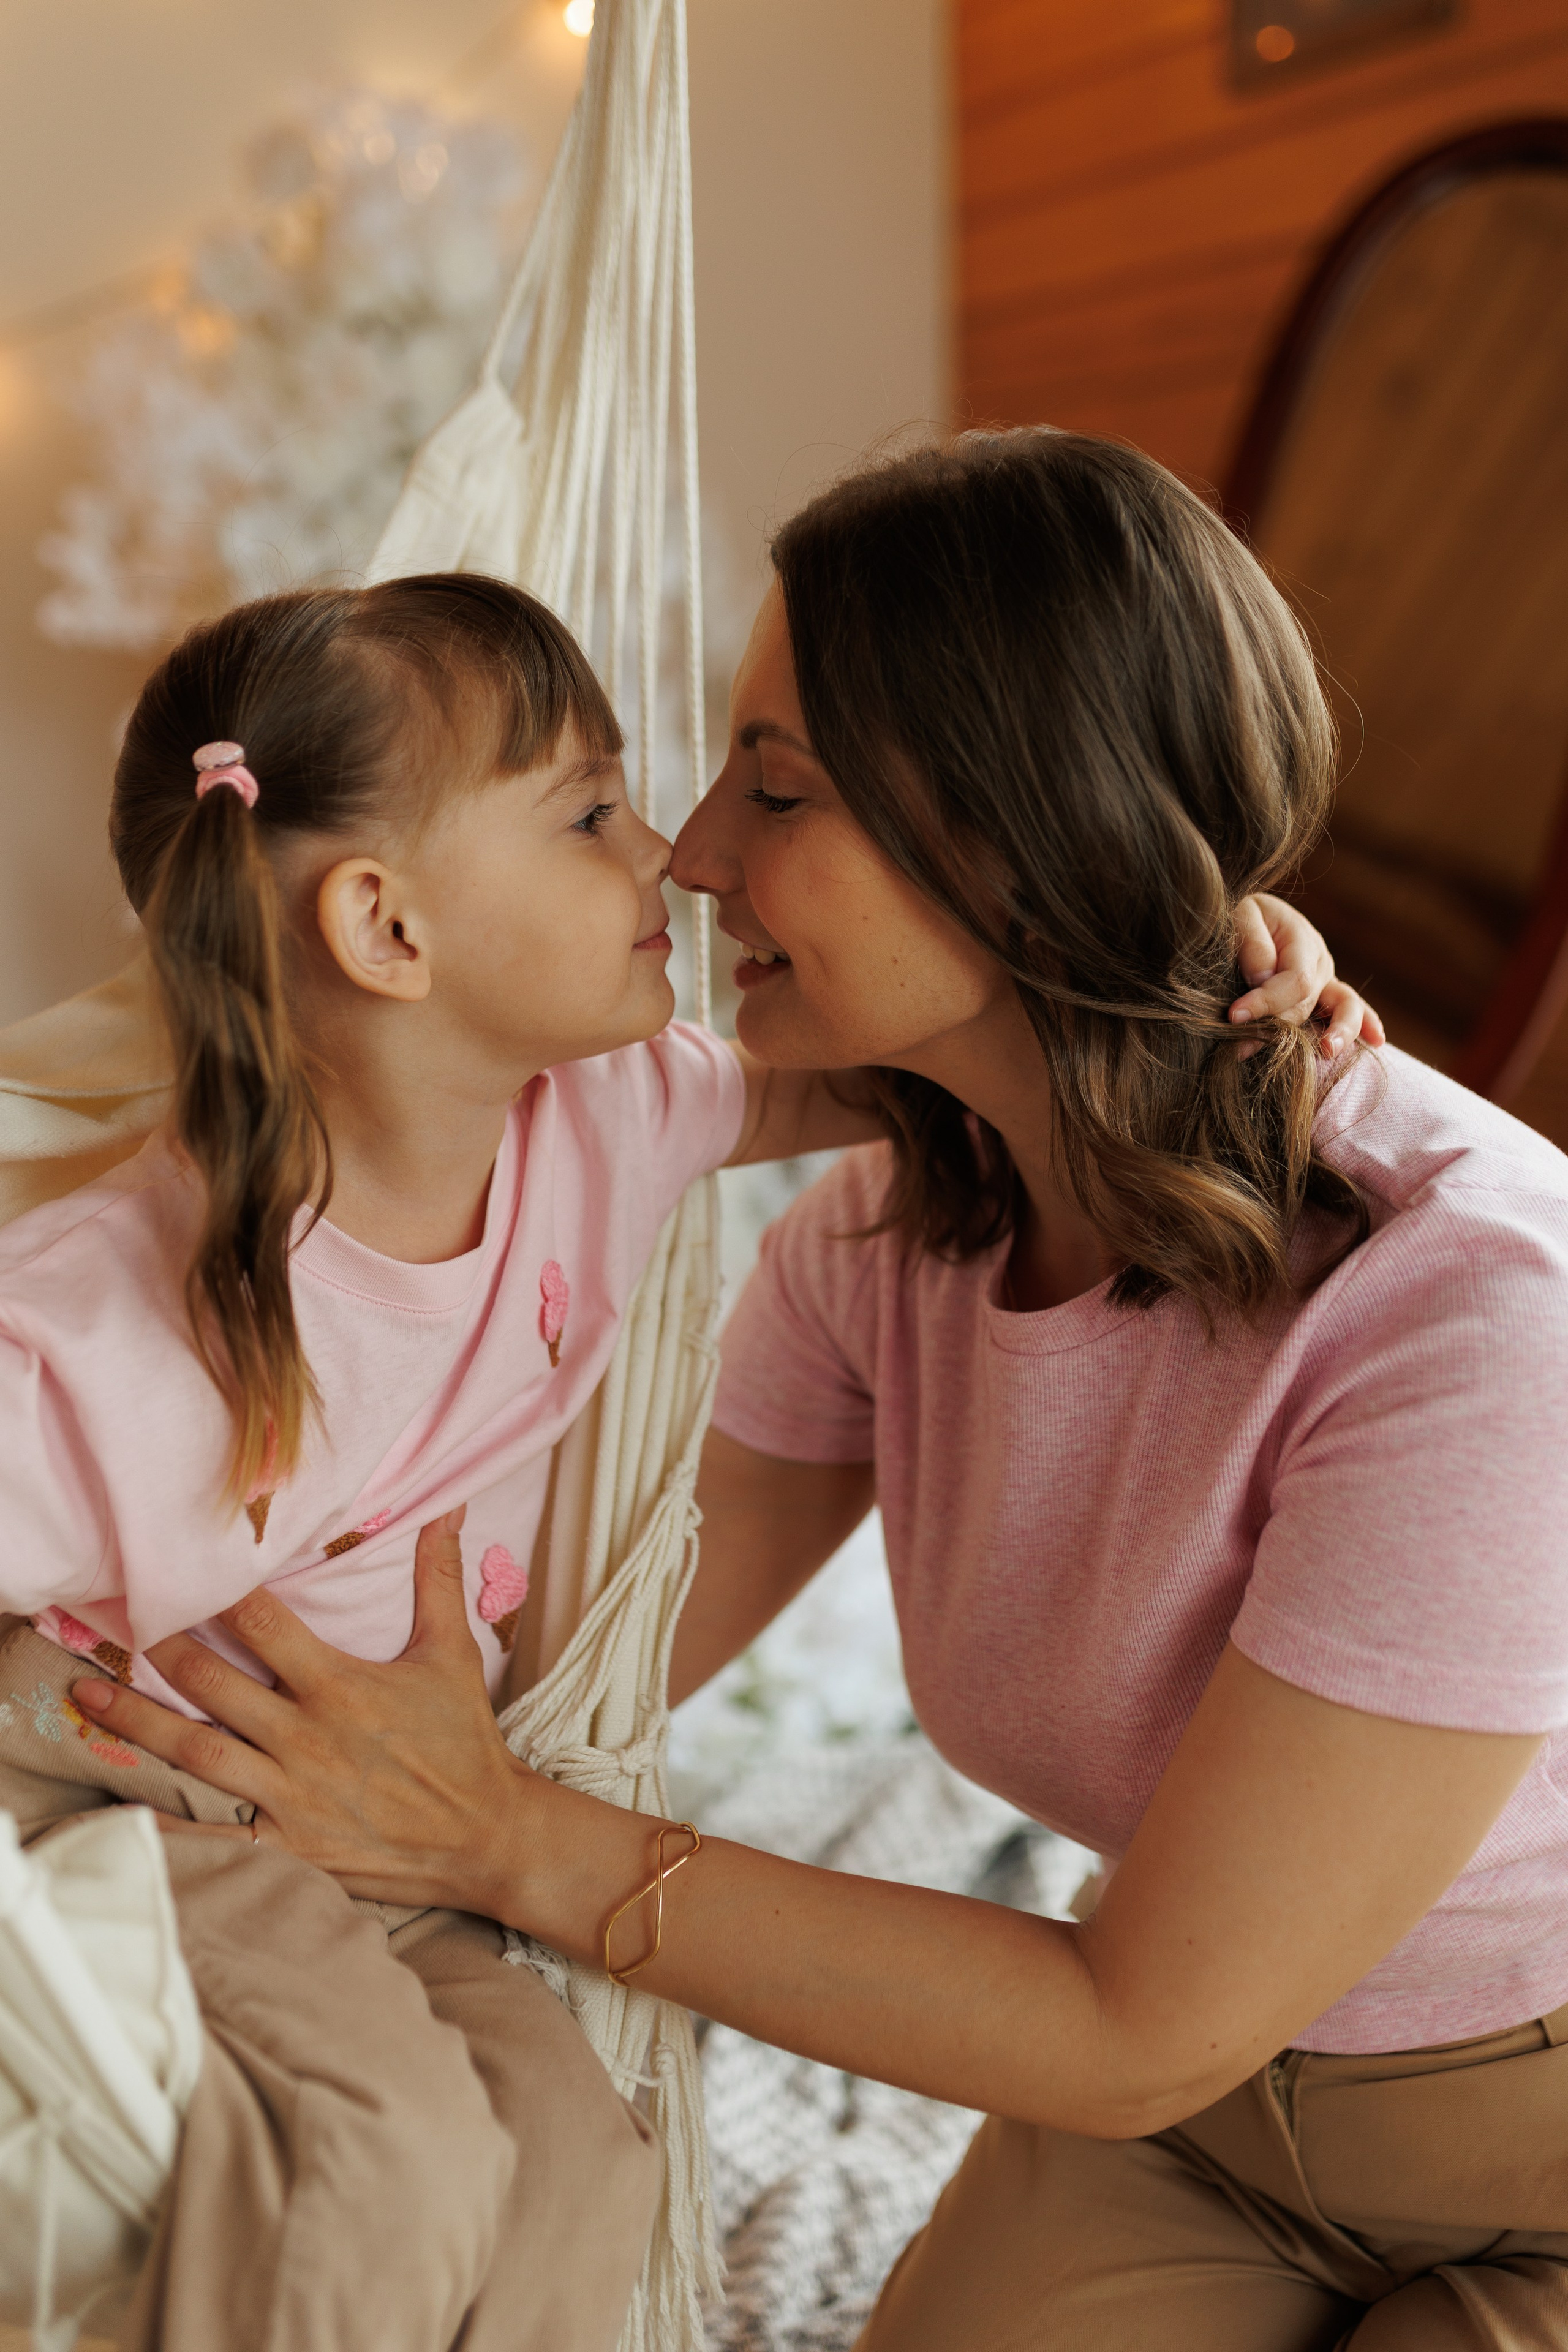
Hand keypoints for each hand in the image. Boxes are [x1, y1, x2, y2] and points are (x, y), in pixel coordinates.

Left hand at [70, 1509, 533, 1916]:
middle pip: (212, 1684)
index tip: (184, 1569)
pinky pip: (215, 1833)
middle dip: (160, 1651)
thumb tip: (446, 1508)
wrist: (483, 1836)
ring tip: (87, 1697)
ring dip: (137, 1723)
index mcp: (338, 1686)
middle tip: (119, 1623)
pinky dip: (167, 1825)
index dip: (220, 1596)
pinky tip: (122, 1810)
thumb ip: (438, 1578)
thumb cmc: (463, 1742)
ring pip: (195, 1752)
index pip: (264, 1627)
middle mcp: (305, 1737)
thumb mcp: (453, 1653)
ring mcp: (290, 1793)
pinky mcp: (288, 1843)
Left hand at [1230, 892, 1385, 1059]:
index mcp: (1302, 939)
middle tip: (1242, 1049)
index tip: (1234, 1016)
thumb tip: (1264, 979)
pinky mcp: (1326, 993)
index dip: (1267, 1001)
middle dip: (1277, 1027)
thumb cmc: (1243, 918)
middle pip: (1309, 1002)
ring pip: (1344, 1008)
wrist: (1253, 917)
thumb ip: (1253, 944)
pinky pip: (1352, 1009)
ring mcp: (1327, 979)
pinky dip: (1366, 1024)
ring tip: (1328, 1049)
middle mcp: (1320, 961)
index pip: (1295, 980)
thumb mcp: (1241, 916)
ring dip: (1339, 1031)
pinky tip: (1377, 1041)